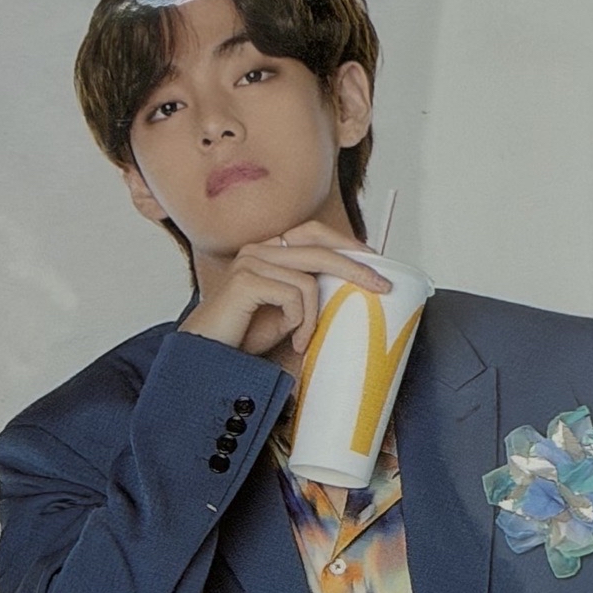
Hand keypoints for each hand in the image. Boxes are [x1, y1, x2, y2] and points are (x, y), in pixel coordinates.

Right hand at [178, 223, 388, 360]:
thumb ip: (309, 295)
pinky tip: (292, 340)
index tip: (374, 262)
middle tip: (382, 286)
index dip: (345, 243)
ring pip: (308, 280)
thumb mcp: (288, 314)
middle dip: (355, 265)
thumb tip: (354, 289)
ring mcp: (250, 262)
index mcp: (267, 252)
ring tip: (303, 340)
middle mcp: (257, 250)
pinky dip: (300, 321)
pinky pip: (294, 296)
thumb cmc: (246, 338)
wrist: (209, 359)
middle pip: (317, 246)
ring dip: (313, 316)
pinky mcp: (245, 281)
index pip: (312, 233)